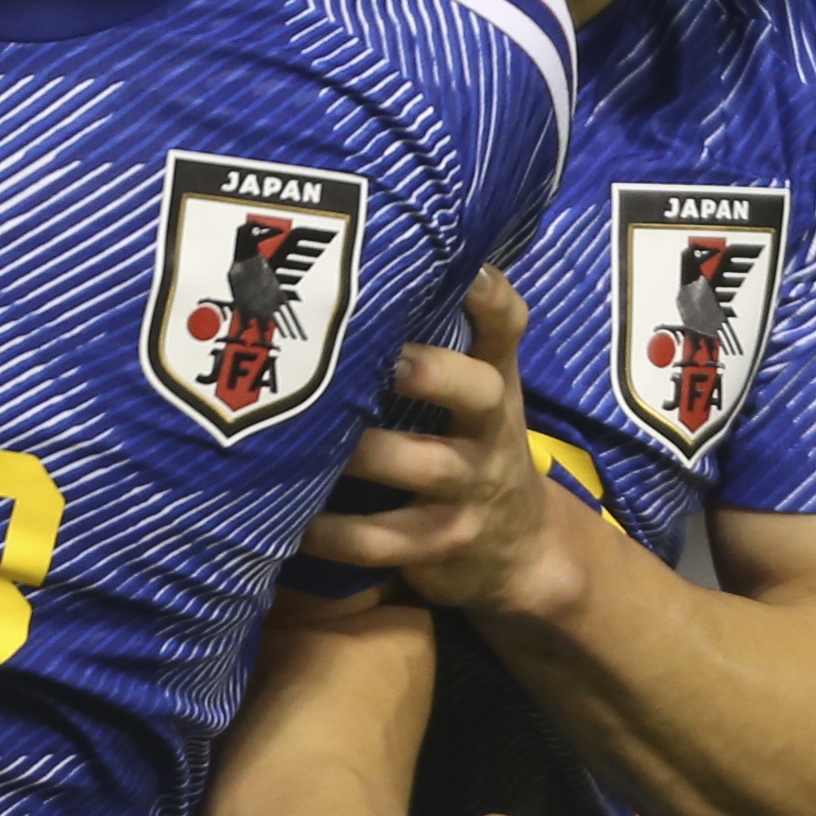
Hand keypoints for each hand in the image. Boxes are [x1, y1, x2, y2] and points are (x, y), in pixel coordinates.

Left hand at [299, 269, 594, 624]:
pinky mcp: (442, 546)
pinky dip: (337, 533)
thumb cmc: (471, 447)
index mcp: (494, 383)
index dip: (491, 297)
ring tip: (305, 440)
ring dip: (367, 453)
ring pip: (426, 465)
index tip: (465, 268)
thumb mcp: (476, 395)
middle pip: (479, 392)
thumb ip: (440, 341)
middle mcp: (491, 430)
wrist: (521, 551)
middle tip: (382, 357)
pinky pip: (386, 540)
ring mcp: (470, 490)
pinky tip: (293, 522)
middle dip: (431, 372)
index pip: (508, 327)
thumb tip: (359, 264)